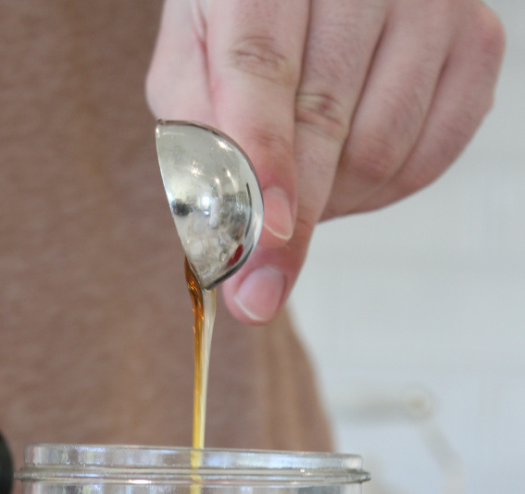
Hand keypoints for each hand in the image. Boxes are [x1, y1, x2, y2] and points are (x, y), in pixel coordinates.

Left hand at [147, 0, 504, 322]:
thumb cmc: (247, 18)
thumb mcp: (194, 56)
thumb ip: (195, 132)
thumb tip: (222, 235)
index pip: (262, 66)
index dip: (264, 159)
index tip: (264, 236)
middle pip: (326, 119)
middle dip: (291, 220)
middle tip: (260, 289)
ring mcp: (430, 1)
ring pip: (381, 149)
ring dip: (332, 203)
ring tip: (301, 188)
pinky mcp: (475, 40)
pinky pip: (431, 157)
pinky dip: (380, 193)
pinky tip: (346, 175)